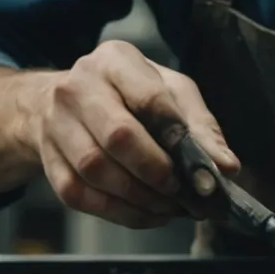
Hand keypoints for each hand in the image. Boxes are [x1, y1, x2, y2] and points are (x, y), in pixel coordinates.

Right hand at [40, 40, 239, 229]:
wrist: (57, 103)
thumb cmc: (126, 95)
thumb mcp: (169, 92)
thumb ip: (200, 127)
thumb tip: (226, 167)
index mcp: (114, 60)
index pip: (150, 98)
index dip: (180, 138)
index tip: (205, 171)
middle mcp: (78, 87)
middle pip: (118, 136)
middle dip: (157, 171)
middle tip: (182, 190)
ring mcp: (56, 124)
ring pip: (96, 170)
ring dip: (140, 197)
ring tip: (169, 206)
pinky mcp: (48, 161)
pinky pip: (82, 195)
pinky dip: (120, 212)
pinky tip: (146, 213)